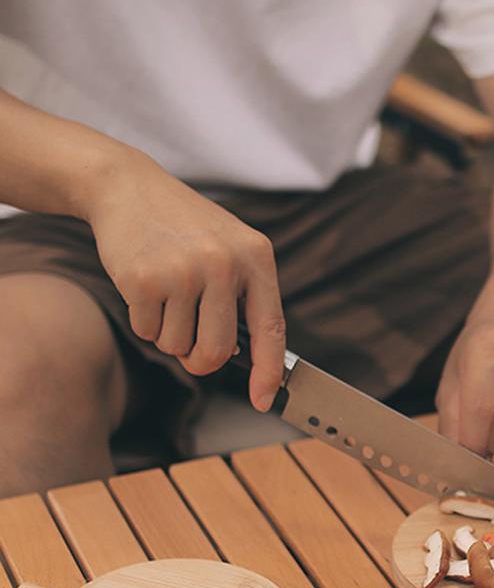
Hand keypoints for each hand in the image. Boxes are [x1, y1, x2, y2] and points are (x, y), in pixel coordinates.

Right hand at [84, 151, 285, 410]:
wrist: (128, 188)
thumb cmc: (186, 227)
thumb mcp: (231, 249)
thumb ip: (245, 298)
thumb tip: (247, 358)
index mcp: (256, 257)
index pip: (271, 329)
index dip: (268, 373)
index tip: (263, 400)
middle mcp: (223, 264)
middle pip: (217, 351)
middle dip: (202, 360)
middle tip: (192, 347)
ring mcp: (182, 272)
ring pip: (179, 347)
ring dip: (170, 336)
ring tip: (168, 298)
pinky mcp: (143, 279)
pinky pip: (148, 333)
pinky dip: (145, 322)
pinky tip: (146, 288)